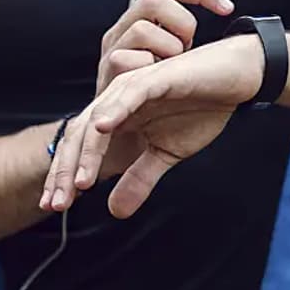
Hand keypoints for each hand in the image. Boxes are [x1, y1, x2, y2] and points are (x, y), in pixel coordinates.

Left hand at [41, 35, 265, 218]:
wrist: (235, 78)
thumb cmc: (200, 109)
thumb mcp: (166, 154)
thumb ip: (140, 179)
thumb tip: (115, 212)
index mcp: (116, 118)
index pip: (80, 149)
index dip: (64, 177)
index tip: (54, 207)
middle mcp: (116, 101)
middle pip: (79, 136)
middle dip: (64, 171)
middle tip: (56, 204)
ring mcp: (134, 87)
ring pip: (99, 120)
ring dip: (87, 152)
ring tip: (79, 182)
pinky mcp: (156, 77)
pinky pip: (131, 94)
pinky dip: (115, 110)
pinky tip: (102, 129)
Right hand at [97, 0, 234, 94]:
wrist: (126, 137)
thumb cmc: (155, 102)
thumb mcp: (172, 63)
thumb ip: (182, 40)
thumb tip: (226, 28)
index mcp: (141, 21)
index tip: (227, 9)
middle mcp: (124, 29)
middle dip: (180, 23)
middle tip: (187, 48)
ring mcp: (113, 49)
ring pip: (142, 29)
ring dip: (164, 51)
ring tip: (169, 71)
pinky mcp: (107, 72)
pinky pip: (126, 60)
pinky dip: (147, 71)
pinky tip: (156, 84)